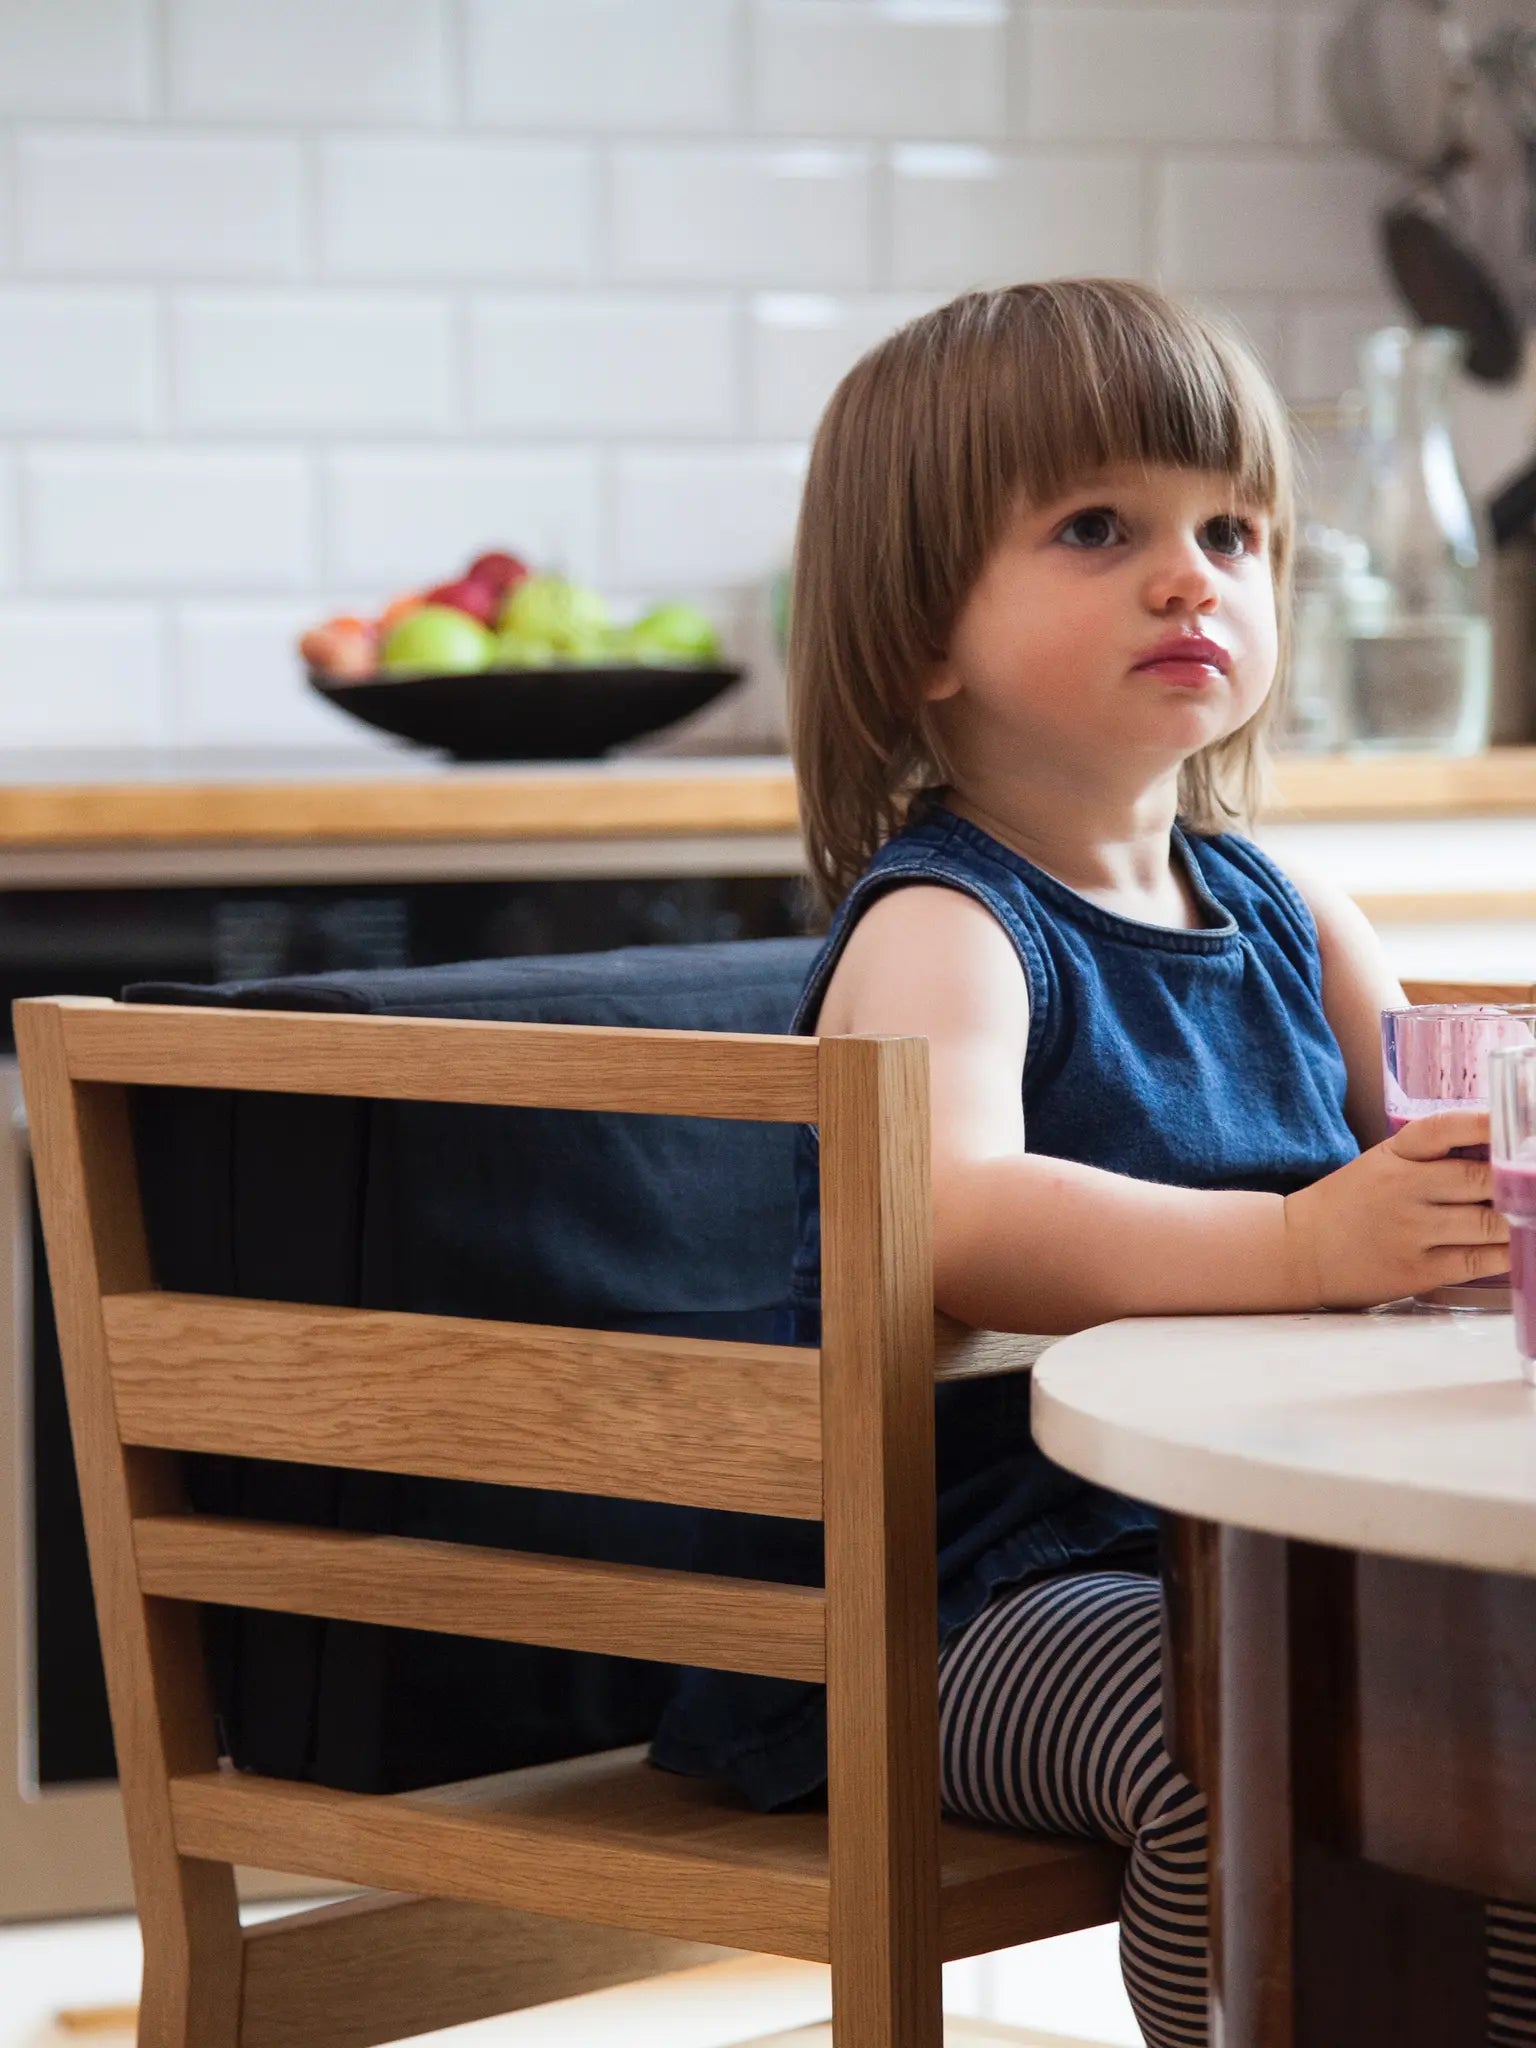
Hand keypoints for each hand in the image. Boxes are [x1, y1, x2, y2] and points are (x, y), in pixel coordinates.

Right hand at [1281, 1110, 1509, 1309]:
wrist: (1297, 1250)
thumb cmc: (1346, 1206)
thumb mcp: (1379, 1165)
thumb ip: (1429, 1159)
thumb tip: (1496, 1157)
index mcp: (1394, 1154)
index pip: (1445, 1129)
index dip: (1485, 1124)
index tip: (1514, 1124)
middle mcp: (1403, 1188)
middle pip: (1481, 1178)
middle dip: (1516, 1181)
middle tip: (1530, 1183)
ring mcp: (1411, 1230)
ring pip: (1489, 1222)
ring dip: (1516, 1220)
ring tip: (1526, 1215)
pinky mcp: (1417, 1269)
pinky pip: (1477, 1260)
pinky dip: (1506, 1253)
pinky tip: (1515, 1247)